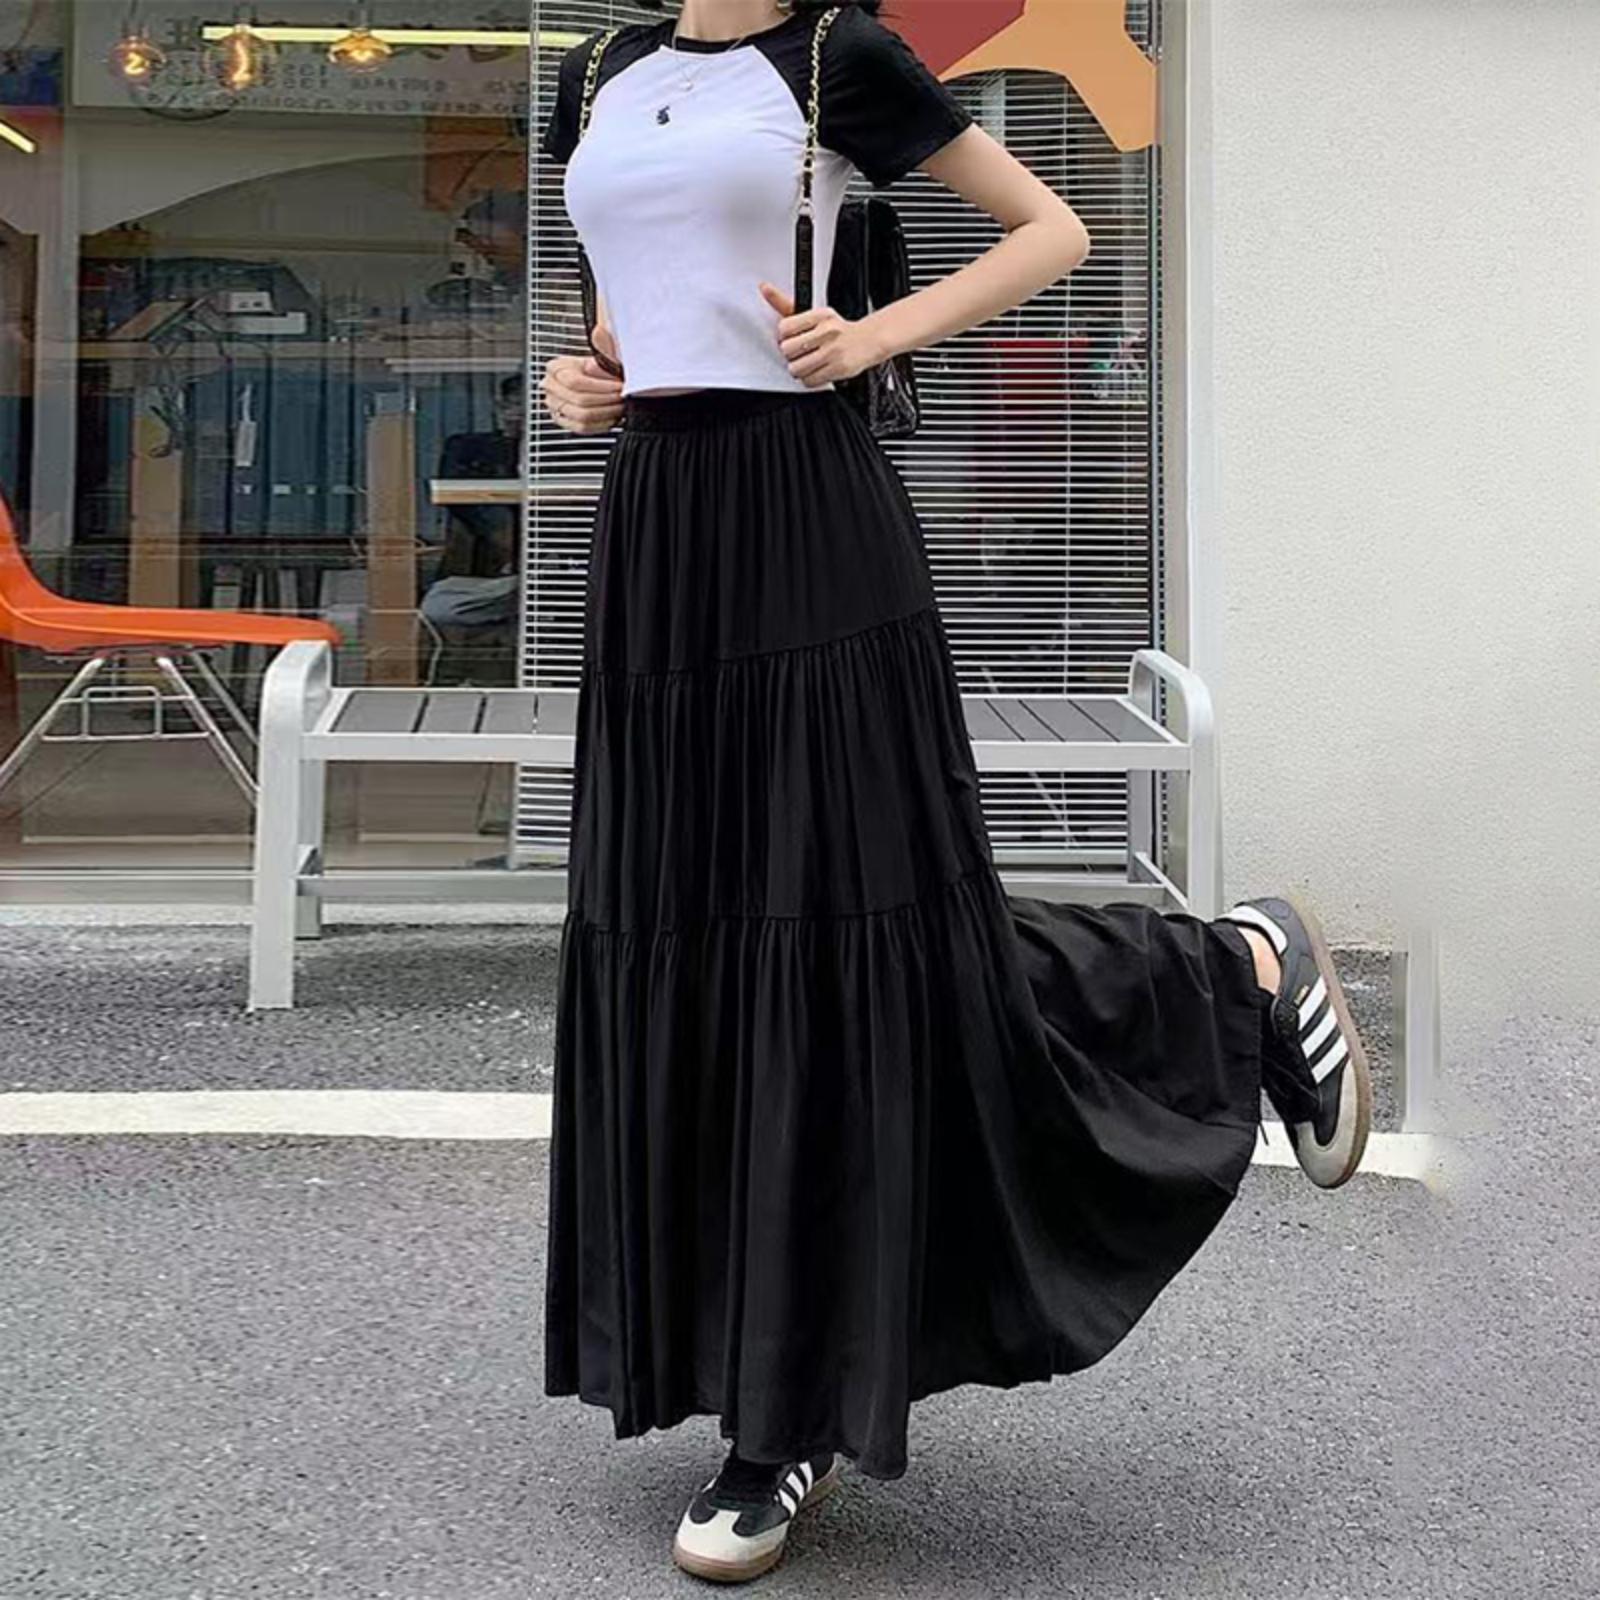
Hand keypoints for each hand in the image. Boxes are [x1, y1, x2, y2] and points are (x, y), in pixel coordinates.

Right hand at [542, 324, 623, 432]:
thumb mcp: (601, 353)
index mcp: (555, 367)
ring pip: (582, 415)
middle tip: (623, 396)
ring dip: (606, 411)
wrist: (595, 378)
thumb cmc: (599, 367)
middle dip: (606, 399)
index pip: (574, 381)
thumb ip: (601, 345)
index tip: (619, 384)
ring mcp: (555, 406)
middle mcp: (551, 387)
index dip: (601, 385)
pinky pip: (583, 428)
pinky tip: (613, 415)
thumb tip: (600, 332)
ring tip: (621, 405)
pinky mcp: (564, 421)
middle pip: (579, 399)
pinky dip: (601, 423)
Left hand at [758, 281, 886, 386]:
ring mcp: (833, 351)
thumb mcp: (815, 314)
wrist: (868, 340)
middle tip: (799, 353)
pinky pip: (810, 381)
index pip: (784, 328)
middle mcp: (827, 331)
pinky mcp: (838, 368)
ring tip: (807, 363)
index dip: (783, 337)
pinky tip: (816, 371)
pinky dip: (809, 379)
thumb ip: (787, 305)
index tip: (791, 339)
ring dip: (798, 369)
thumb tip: (764, 288)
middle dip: (790, 355)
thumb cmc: (837, 329)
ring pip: (797, 368)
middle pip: (788, 350)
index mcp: (820, 315)